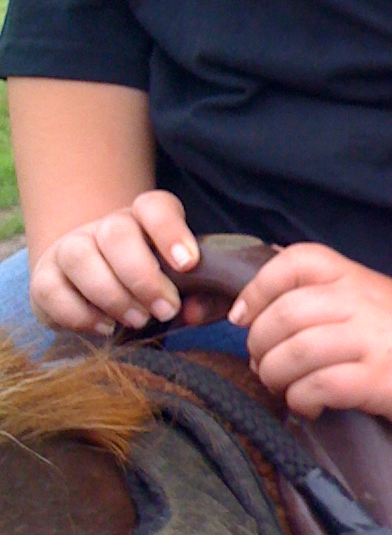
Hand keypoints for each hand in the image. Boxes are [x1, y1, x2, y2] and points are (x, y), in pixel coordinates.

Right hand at [29, 191, 198, 334]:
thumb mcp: (184, 285)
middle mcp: (105, 226)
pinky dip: (80, 314)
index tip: (189, 263)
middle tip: (167, 309)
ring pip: (81, 256)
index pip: (155, 207)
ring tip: (139, 320)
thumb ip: (202, 296)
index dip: (170, 231)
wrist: (99, 290)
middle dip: (143, 276)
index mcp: (144, 218)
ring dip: (112, 294)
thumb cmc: (154, 285)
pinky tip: (106, 327)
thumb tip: (195, 311)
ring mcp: (71, 248)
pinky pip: (51, 290)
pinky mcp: (46, 278)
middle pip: (117, 233)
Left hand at [230, 244, 391, 434]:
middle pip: (284, 313)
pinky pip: (322, 385)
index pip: (294, 261)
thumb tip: (262, 296)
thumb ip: (325, 293)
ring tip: (284, 388)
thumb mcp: (368, 300)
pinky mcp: (382, 377)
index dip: (257, 289)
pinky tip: (310, 406)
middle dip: (258, 346)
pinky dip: (302, 399)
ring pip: (297, 351)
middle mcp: (361, 301)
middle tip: (264, 366)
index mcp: (353, 277)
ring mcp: (373, 339)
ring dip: (275, 376)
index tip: (243, 319)